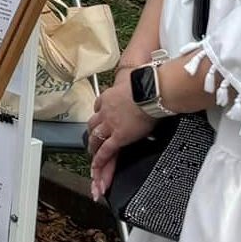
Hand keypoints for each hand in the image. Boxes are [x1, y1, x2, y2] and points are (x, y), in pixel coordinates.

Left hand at [87, 73, 156, 201]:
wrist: (149, 91)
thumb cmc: (146, 85)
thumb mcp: (136, 82)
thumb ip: (136, 83)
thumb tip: (144, 71)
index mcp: (109, 98)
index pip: (100, 107)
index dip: (100, 114)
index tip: (100, 119)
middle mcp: (106, 112)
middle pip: (93, 125)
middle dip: (92, 135)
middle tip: (91, 143)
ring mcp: (111, 125)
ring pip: (96, 139)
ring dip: (93, 149)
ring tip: (92, 156)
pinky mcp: (118, 137)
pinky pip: (106, 152)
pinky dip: (99, 161)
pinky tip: (96, 169)